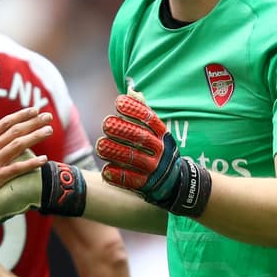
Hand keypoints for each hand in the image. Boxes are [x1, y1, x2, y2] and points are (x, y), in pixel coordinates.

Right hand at [0, 105, 51, 215]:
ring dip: (36, 136)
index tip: (33, 110)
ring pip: (19, 145)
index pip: (4, 123)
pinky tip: (44, 160)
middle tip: (48, 116)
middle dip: (34, 122)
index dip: (21, 116)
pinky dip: (32, 164)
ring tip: (49, 130)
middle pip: (16, 131)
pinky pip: (18, 168)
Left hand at [97, 95, 210, 215]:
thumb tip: (131, 91)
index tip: (118, 102)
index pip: (150, 119)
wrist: (176, 182)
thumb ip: (143, 112)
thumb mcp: (157, 132)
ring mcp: (155, 168)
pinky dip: (118, 175)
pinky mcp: (148, 185)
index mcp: (163, 135)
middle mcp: (161, 150)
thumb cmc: (158, 150)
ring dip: (116, 151)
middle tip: (106, 124)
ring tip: (100, 146)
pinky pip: (132, 180)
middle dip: (122, 130)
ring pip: (135, 158)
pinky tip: (105, 170)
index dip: (134, 110)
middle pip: (141, 138)